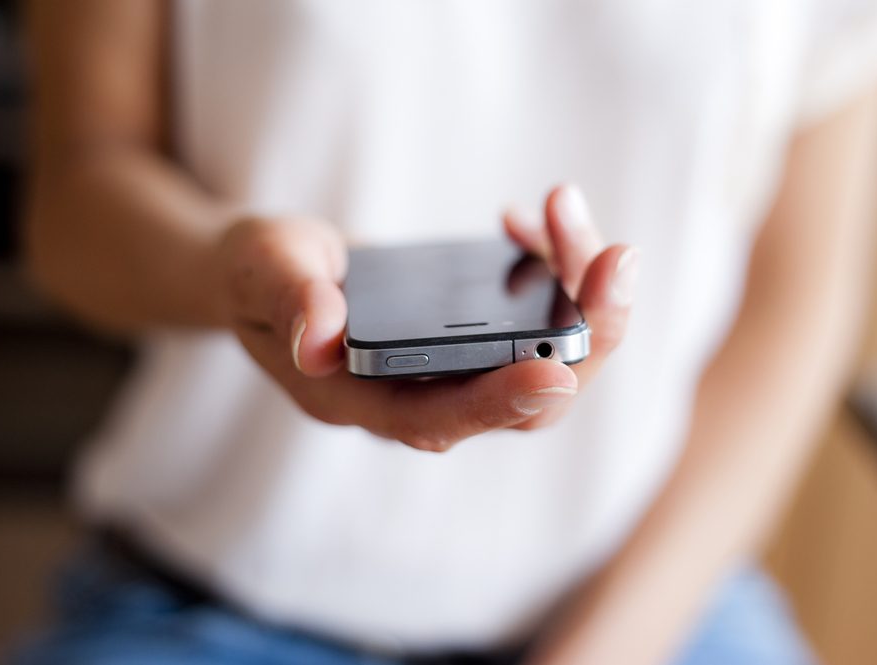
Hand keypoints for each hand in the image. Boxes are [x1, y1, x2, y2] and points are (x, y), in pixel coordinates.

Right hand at [215, 185, 634, 451]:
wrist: (275, 271)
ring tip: (566, 211)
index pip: (441, 418)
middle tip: (615, 259)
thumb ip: (290, 299)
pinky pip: (537, 319)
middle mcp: (420, 396)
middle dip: (583, 333)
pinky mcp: (474, 338)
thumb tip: (320, 338)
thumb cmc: (261, 275)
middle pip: (527, 399)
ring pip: (547, 357)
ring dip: (579, 291)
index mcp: (362, 399)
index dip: (501, 399)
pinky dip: (551, 268)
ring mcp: (453, 370)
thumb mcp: (262, 270)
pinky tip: (527, 221)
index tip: (557, 369)